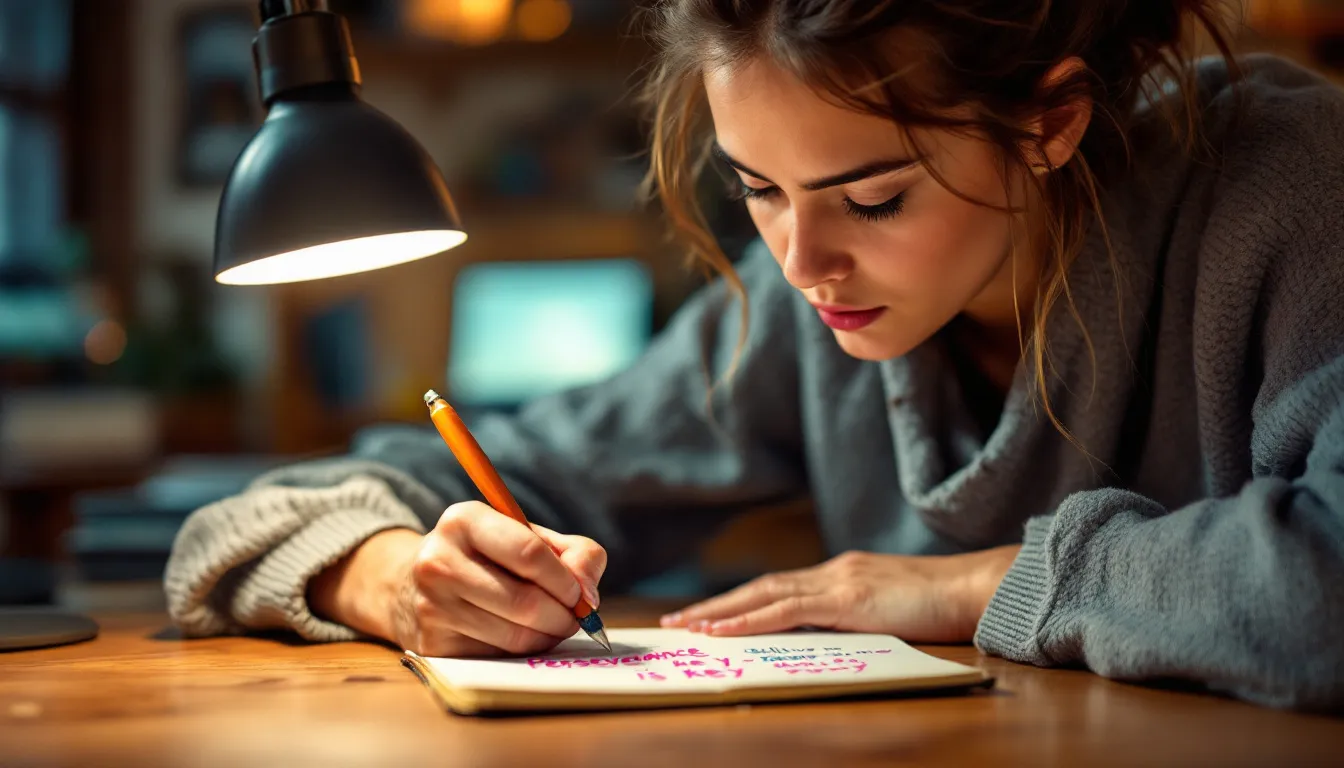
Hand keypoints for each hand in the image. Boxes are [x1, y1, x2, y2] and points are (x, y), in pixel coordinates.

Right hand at [309, 501, 605, 656]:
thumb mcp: (528, 536)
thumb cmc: (489, 556)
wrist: (413, 585)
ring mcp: (431, 606)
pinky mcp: (431, 644)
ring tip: (554, 625)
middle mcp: (438, 561)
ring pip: (514, 635)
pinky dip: (523, 651)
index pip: (529, 553)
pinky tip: (523, 635)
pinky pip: (498, 657)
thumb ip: (575, 553)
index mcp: (463, 520)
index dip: (566, 580)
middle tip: (577, 617)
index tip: (581, 593)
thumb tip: (589, 595)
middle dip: (564, 615)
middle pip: (525, 602)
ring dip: (548, 636)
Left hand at [660, 546, 1020, 642]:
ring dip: (721, 611)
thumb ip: (860, 617)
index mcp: (843, 574)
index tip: (710, 614)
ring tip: (687, 627)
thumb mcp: (892, 610)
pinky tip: (722, 630)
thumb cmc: (945, 604)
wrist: (978, 587)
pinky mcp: (846, 598)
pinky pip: (785, 611)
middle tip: (678, 620)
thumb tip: (831, 637)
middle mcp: (833, 571)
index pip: (780, 587)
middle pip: (761, 586)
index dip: (741, 600)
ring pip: (764, 595)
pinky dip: (748, 619)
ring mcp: (838, 581)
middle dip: (717, 604)